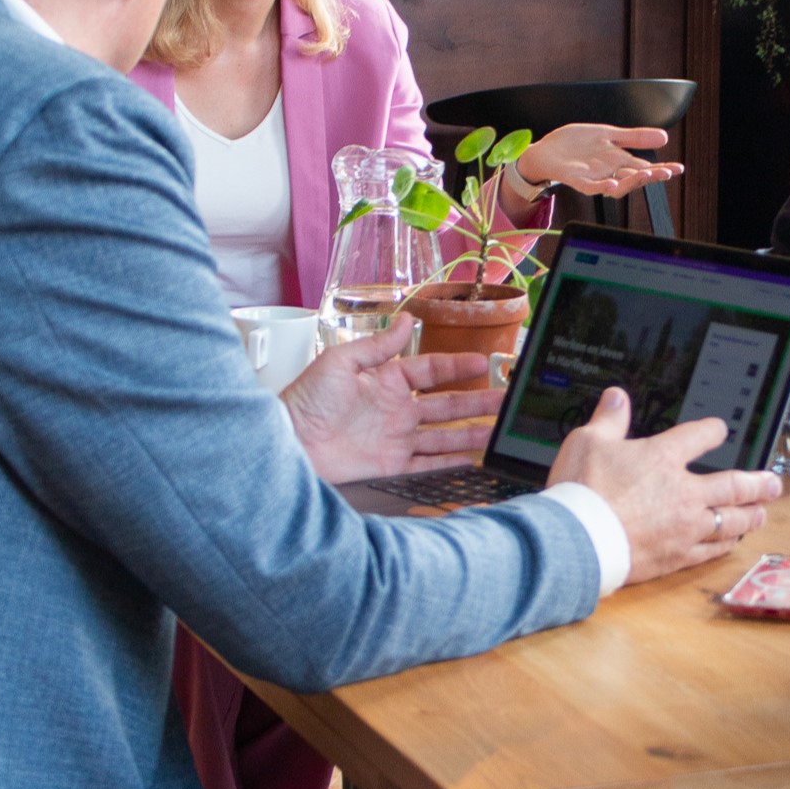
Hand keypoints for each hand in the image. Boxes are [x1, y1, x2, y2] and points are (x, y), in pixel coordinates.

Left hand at [281, 315, 502, 483]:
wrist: (285, 445)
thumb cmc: (303, 401)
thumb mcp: (341, 361)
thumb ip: (379, 345)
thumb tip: (407, 319)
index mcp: (385, 382)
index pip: (430, 371)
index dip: (456, 366)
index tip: (484, 362)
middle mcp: (395, 411)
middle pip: (446, 405)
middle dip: (476, 401)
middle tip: (504, 398)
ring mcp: (395, 441)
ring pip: (444, 436)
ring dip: (471, 432)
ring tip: (499, 429)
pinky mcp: (391, 469)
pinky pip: (428, 466)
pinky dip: (451, 464)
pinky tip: (473, 460)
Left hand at [519, 124, 684, 199]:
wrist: (547, 151)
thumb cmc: (575, 144)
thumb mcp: (609, 134)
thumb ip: (634, 137)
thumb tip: (664, 137)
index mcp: (618, 161)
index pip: (645, 167)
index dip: (661, 168)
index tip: (678, 168)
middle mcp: (609, 172)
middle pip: (634, 177)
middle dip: (651, 176)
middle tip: (667, 172)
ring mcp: (594, 178)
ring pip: (617, 185)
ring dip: (632, 182)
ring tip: (647, 175)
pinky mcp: (577, 180)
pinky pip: (592, 187)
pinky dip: (602, 187)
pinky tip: (612, 183)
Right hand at [548, 387, 778, 584]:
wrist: (577, 541)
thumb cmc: (581, 490)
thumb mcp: (588, 441)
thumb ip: (608, 419)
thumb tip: (617, 397)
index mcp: (663, 457)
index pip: (699, 436)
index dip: (713, 431)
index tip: (719, 429)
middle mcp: (683, 491)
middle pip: (733, 484)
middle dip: (757, 483)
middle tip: (773, 483)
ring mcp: (685, 526)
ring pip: (731, 520)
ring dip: (750, 514)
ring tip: (761, 512)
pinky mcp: (677, 555)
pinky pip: (712, 549)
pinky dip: (726, 544)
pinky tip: (732, 542)